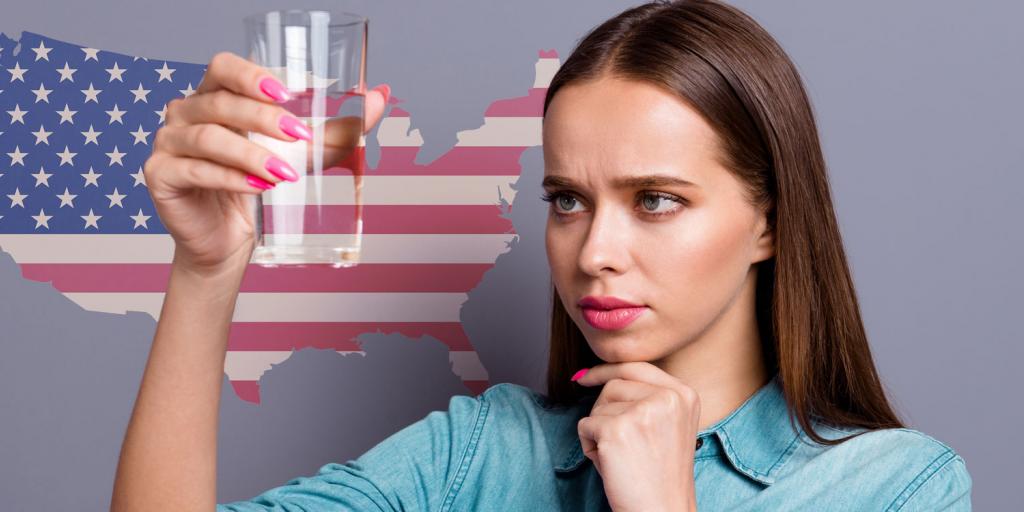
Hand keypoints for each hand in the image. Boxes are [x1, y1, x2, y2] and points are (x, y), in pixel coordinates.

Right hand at [145, 51, 389, 275]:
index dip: (250, 74)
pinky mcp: (161, 177)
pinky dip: (229, 178)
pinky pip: (195, 171)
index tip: (286, 92)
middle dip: (264, 118)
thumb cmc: (262, 189)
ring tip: (285, 174)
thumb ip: (339, 128)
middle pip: (220, 102)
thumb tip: (381, 97)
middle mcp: (186, 113)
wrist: (229, 242)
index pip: (223, 67)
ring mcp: (168, 144)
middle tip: (300, 137)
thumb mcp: (304, 156)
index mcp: (215, 96)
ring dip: (251, 153)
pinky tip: (257, 188)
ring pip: (208, 137)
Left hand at [574, 362, 700, 511]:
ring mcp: (643, 412)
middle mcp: (668, 398)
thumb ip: (646, 396)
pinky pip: (585, 425)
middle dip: (604, 411)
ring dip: (599, 431)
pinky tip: (610, 465)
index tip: (585, 377)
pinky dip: (589, 446)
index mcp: (684, 394)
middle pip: (614, 384)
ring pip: (599, 405)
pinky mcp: (617, 430)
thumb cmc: (658, 475)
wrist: (661, 511)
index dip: (607, 370)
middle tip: (617, 442)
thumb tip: (592, 373)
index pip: (637, 367)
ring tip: (619, 457)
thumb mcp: (667, 425)